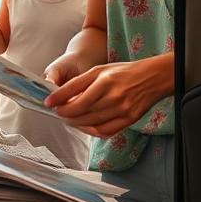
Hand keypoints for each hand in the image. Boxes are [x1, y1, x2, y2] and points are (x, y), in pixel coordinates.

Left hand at [43, 57, 172, 137]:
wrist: (152, 79)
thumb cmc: (122, 72)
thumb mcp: (99, 70)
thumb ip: (79, 83)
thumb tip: (60, 97)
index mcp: (103, 80)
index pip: (74, 92)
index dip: (58, 99)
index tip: (48, 103)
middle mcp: (112, 95)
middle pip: (80, 110)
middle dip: (65, 113)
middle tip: (58, 112)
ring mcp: (121, 110)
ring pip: (90, 122)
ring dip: (75, 123)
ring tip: (68, 119)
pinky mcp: (128, 120)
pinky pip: (104, 131)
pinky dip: (90, 131)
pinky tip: (84, 126)